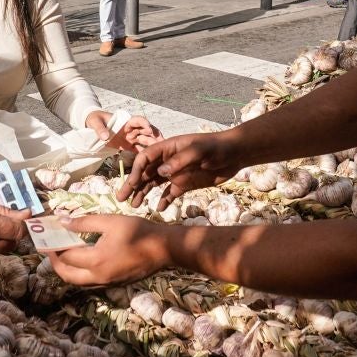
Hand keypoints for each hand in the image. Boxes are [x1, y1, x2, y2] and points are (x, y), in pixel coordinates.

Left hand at [44, 214, 169, 286]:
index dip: (54, 247)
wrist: (164, 249)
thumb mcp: (110, 221)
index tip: (47, 236)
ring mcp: (106, 283)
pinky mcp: (114, 284)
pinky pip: (89, 283)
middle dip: (55, 263)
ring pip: (78, 282)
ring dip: (67, 270)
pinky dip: (80, 274)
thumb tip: (62, 221)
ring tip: (63, 254)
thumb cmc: (139, 231)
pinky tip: (82, 260)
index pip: (66, 256)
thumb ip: (84, 222)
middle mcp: (98, 277)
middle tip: (50, 249)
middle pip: (67, 276)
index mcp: (96, 260)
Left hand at [89, 112, 158, 152]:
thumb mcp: (95, 122)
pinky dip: (146, 154)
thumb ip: (100, 129)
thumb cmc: (95, 120)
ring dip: (153, 146)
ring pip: (145, 141)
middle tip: (163, 144)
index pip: (138, 120)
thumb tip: (105, 137)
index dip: (144, 123)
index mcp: (125, 121)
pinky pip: (139, 149)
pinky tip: (152, 161)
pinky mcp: (128, 145)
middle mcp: (131, 129)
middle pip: (146, 131)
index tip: (149, 129)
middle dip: (155, 136)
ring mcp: (131, 137)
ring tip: (162, 154)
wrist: (92, 126)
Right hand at [118, 131, 235, 202]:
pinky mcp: (185, 184)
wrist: (235, 154)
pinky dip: (163, 200)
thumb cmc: (217, 148)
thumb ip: (180, 161)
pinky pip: (170, 194)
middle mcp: (168, 161)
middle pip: (146, 173)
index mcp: (168, 148)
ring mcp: (176, 173)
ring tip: (135, 206)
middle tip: (122, 198)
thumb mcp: (199, 151)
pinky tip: (158, 209)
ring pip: (154, 184)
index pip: (145, 158)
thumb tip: (160, 173)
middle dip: (133, 185)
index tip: (131, 184)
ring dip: (144, 193)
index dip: (136, 170)